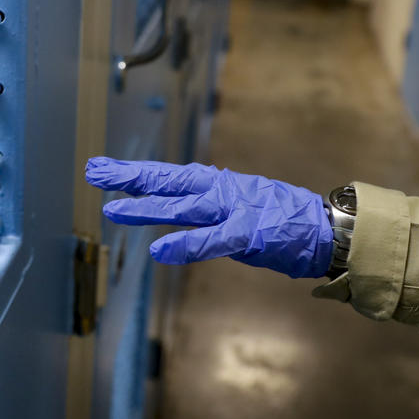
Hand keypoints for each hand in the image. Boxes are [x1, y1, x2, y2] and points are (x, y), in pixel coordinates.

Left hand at [85, 157, 332, 278]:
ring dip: (146, 208)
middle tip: (93, 172)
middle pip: (166, 181)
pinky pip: (211, 240)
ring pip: (181, 206)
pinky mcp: (248, 234)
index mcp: (213, 184)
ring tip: (113, 210)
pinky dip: (186, 245)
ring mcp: (232, 210)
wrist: (324, 228)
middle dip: (128, 177)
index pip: (165, 175)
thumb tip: (172, 201)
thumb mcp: (234, 203)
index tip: (101, 168)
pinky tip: (159, 250)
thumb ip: (202, 204)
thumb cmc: (277, 218)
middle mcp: (217, 191)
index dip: (132, 172)